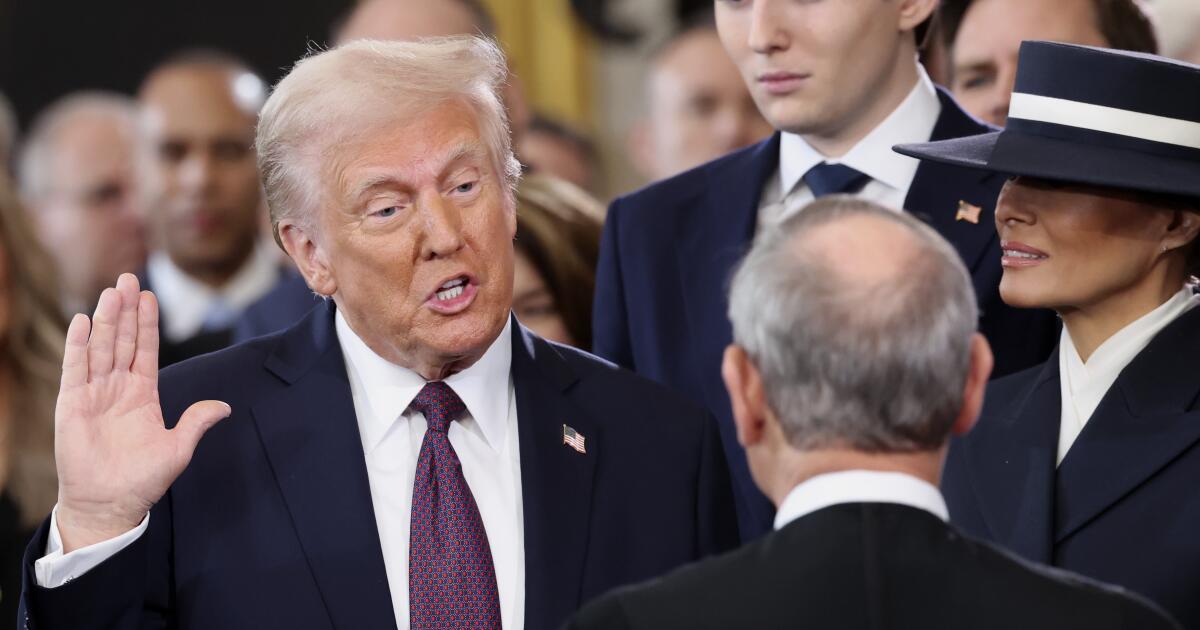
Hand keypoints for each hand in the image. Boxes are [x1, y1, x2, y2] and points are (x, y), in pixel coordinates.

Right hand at [54, 273, 230, 552]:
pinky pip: (75, 369)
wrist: (110, 504)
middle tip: (129, 278)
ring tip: (111, 291)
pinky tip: (83, 322)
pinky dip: (79, 345)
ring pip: (101, 348)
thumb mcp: (178, 448)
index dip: (148, 323)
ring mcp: (94, 394)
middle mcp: (117, 388)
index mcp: (143, 394)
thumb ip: (197, 421)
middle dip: (126, 310)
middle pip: (122, 340)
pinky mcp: (72, 405)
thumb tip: (225, 407)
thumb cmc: (143, 480)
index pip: (146, 349)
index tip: (149, 296)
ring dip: (106, 320)